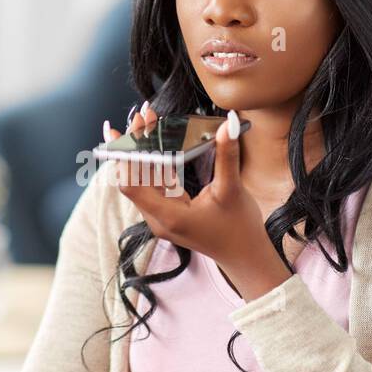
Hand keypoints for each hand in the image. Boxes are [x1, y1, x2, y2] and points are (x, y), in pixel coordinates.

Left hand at [101, 102, 290, 298]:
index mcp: (169, 216)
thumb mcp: (232, 190)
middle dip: (135, 145)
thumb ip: (227, 156)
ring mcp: (163, 217)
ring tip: (146, 123)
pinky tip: (157, 144)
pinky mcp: (170, 214)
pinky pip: (155, 186)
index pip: (132, 184)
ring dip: (143, 152)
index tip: (127, 129)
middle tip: (141, 115)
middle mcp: (159, 218)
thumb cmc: (239, 229)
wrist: (245, 256)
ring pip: (143, 181)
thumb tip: (227, 125)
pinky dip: (154, 164)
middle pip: (134, 179)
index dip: (125, 156)